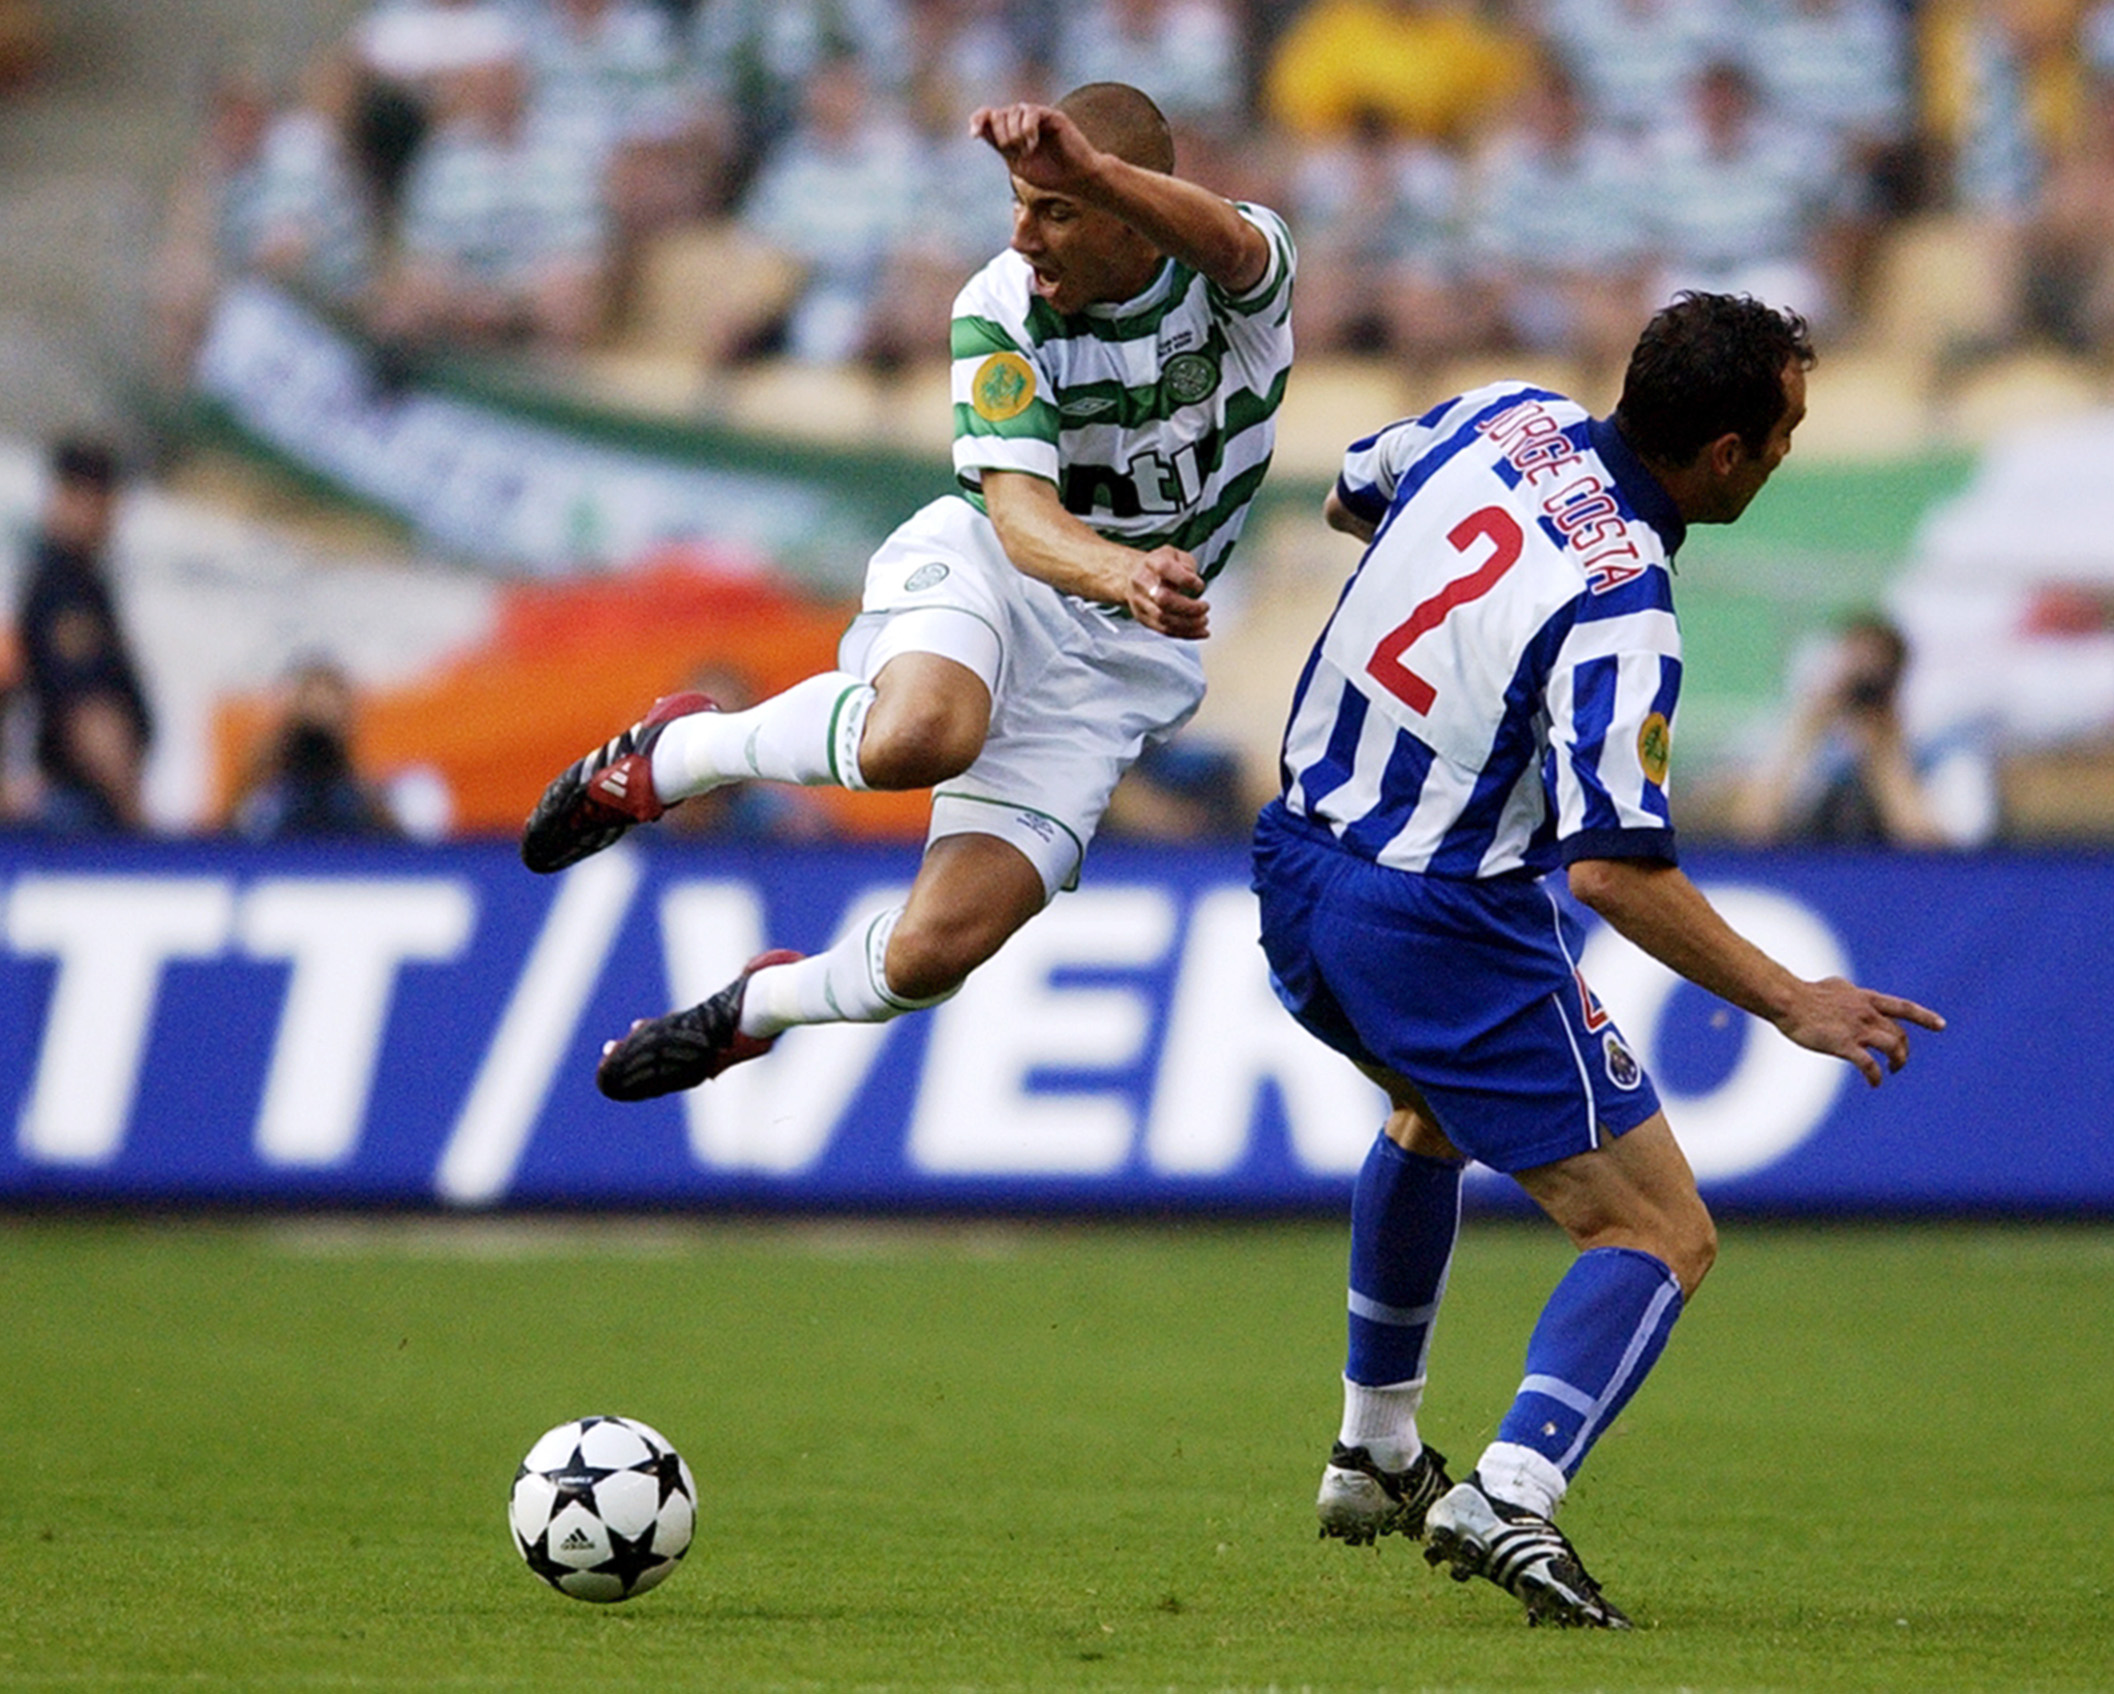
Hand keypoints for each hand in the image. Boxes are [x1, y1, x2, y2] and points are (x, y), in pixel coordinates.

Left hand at [970, 102, 1100, 195]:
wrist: (1075, 180)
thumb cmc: (1049, 175)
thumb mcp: (1016, 163)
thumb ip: (999, 145)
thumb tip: (979, 129)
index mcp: (1011, 131)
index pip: (987, 115)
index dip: (978, 120)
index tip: (973, 135)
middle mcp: (1022, 120)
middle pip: (998, 115)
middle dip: (1002, 136)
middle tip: (1017, 152)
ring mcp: (1038, 116)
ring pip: (1012, 112)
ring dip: (1015, 136)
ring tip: (1028, 151)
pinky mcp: (1052, 115)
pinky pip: (1030, 112)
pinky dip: (1027, 129)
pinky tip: (1033, 144)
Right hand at [1126, 547, 1208, 639]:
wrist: (1132, 574)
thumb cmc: (1158, 566)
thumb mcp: (1175, 555)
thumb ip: (1187, 565)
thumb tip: (1194, 583)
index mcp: (1152, 562)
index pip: (1165, 569)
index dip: (1185, 579)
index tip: (1199, 585)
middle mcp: (1142, 582)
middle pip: (1163, 599)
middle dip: (1189, 607)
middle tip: (1204, 607)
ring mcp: (1140, 602)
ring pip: (1164, 618)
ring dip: (1189, 623)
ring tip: (1204, 620)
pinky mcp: (1143, 618)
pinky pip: (1164, 630)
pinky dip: (1185, 633)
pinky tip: (1199, 631)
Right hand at [1775, 977, 1945, 1086]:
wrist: (1788, 1000)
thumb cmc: (1805, 993)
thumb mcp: (1835, 986)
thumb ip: (1848, 991)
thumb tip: (1847, 989)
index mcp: (1866, 999)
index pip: (1903, 1008)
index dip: (1924, 1017)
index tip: (1941, 1025)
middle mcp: (1868, 1014)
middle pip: (1898, 1035)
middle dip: (1903, 1050)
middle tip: (1898, 1063)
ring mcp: (1857, 1030)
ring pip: (1892, 1048)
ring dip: (1897, 1062)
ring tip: (1891, 1071)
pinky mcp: (1844, 1045)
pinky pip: (1868, 1065)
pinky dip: (1875, 1076)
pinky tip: (1874, 1083)